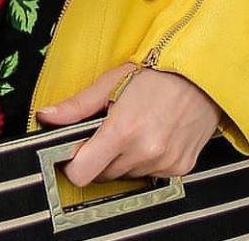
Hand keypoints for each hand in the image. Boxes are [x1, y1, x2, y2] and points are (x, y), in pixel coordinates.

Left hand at [36, 63, 221, 186]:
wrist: (202, 76)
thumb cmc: (157, 73)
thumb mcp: (112, 81)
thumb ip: (77, 105)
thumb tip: (46, 116)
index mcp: (122, 130)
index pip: (82, 172)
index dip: (73, 163)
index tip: (74, 150)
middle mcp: (144, 151)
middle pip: (104, 173)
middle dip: (100, 155)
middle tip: (110, 128)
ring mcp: (164, 162)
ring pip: (127, 174)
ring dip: (124, 158)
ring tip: (135, 127)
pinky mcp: (181, 168)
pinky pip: (151, 174)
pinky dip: (147, 160)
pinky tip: (153, 135)